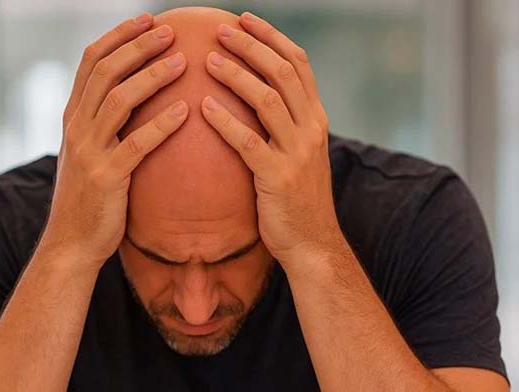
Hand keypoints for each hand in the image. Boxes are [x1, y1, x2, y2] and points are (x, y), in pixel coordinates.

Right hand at [41, 13, 188, 266]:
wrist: (72, 243)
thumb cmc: (92, 198)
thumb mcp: (92, 153)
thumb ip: (106, 124)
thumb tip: (137, 98)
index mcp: (74, 117)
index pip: (91, 62)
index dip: (119, 36)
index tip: (147, 20)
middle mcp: (76, 127)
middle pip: (104, 71)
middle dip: (137, 46)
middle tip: (170, 30)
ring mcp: (88, 151)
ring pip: (117, 99)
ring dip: (151, 76)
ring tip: (181, 60)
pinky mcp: (106, 178)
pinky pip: (136, 144)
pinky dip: (161, 124)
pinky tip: (185, 110)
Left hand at [201, 12, 340, 266]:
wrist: (312, 243)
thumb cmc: (296, 199)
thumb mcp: (299, 154)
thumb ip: (285, 125)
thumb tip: (256, 97)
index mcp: (316, 119)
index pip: (298, 64)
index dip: (271, 38)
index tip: (244, 19)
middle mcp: (311, 128)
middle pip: (284, 72)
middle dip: (251, 46)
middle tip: (219, 29)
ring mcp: (297, 152)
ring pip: (268, 99)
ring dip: (236, 74)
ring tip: (207, 59)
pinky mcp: (278, 177)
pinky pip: (248, 141)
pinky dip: (225, 120)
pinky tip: (202, 106)